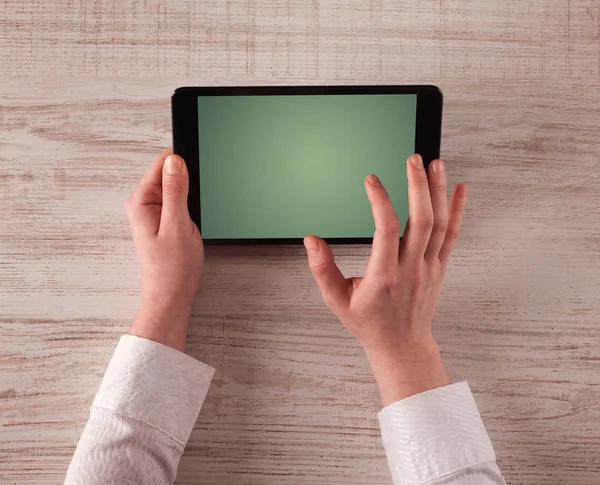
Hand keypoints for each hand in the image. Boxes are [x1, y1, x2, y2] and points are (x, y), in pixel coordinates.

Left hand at [126, 148, 203, 351]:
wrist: (172, 294)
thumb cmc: (172, 268)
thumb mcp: (177, 225)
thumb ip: (175, 191)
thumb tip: (175, 161)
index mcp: (141, 201)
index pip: (161, 163)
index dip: (182, 164)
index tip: (197, 173)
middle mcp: (143, 203)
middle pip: (169, 173)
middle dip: (187, 181)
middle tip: (194, 206)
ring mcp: (153, 211)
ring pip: (176, 186)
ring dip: (189, 195)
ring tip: (192, 218)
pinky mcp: (163, 218)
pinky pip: (178, 200)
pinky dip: (189, 205)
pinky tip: (191, 222)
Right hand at [304, 154, 466, 405]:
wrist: (402, 345)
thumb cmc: (370, 323)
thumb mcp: (337, 300)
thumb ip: (322, 269)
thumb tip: (311, 240)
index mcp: (385, 275)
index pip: (386, 229)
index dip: (380, 200)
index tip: (372, 180)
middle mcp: (411, 268)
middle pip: (422, 219)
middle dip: (418, 185)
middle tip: (413, 159)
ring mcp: (429, 267)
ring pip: (440, 223)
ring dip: (439, 191)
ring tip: (435, 163)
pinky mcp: (439, 266)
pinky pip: (453, 234)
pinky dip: (458, 210)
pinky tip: (460, 189)